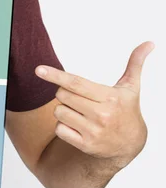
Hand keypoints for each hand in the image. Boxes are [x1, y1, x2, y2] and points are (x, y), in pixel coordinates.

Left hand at [35, 41, 154, 169]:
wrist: (131, 144)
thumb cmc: (127, 110)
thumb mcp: (131, 87)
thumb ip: (135, 64)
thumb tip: (149, 43)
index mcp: (110, 97)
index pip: (76, 83)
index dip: (56, 75)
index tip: (38, 70)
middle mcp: (102, 114)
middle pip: (62, 95)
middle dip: (65, 93)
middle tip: (79, 98)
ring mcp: (93, 131)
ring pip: (59, 112)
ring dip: (64, 110)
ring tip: (80, 113)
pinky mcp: (86, 144)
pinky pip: (59, 129)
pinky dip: (63, 126)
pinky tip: (77, 126)